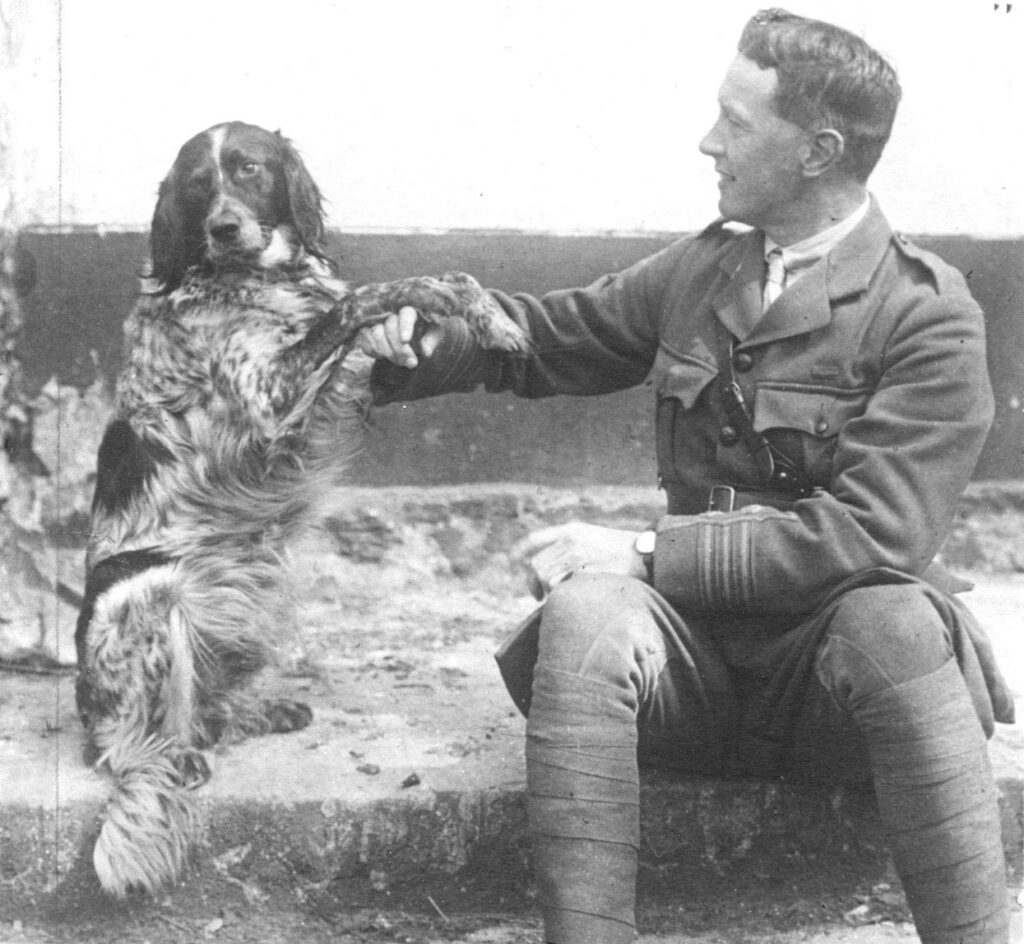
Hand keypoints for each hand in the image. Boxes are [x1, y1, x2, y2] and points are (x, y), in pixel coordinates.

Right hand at [356, 305, 442, 367]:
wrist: (410, 337)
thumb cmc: (425, 332)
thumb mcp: (433, 335)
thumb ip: (430, 341)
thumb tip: (426, 353)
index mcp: (409, 310)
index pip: (406, 315)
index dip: (405, 327)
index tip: (406, 340)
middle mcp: (390, 312)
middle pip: (391, 328)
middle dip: (400, 349)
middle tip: (411, 363)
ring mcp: (375, 321)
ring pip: (377, 335)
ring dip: (388, 353)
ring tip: (400, 362)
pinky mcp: (365, 331)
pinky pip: (365, 343)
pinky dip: (375, 353)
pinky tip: (384, 357)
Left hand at [512, 522, 646, 599]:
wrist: (647, 554)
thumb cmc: (622, 550)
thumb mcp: (593, 536)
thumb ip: (570, 545)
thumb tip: (548, 566)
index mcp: (571, 530)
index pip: (535, 539)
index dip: (518, 551)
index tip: (511, 561)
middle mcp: (571, 541)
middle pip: (537, 565)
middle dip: (533, 583)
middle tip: (538, 596)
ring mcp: (578, 557)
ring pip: (546, 578)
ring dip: (549, 592)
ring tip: (558, 598)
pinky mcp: (585, 572)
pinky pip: (561, 589)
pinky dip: (560, 597)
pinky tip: (570, 599)